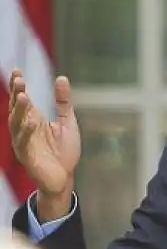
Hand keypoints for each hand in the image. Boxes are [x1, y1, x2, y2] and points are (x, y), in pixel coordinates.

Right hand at [8, 69, 80, 212]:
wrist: (65, 177)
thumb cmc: (64, 151)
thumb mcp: (67, 122)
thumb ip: (63, 102)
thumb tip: (61, 77)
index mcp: (33, 119)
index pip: (22, 100)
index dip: (18, 86)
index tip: (16, 70)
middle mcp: (25, 129)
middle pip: (17, 109)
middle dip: (17, 94)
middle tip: (19, 80)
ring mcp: (24, 142)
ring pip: (17, 124)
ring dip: (19, 110)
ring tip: (24, 96)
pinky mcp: (27, 156)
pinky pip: (24, 143)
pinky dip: (26, 132)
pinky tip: (32, 122)